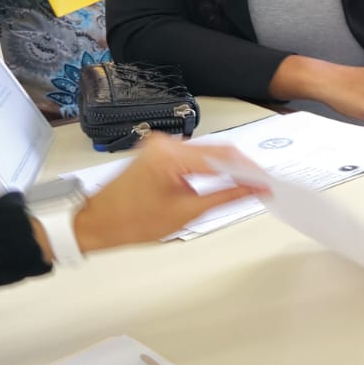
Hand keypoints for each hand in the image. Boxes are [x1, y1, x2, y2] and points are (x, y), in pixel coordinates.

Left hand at [72, 136, 268, 251]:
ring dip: (227, 167)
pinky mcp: (157, 151)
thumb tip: (254, 189)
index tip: (267, 183)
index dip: (250, 171)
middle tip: (262, 185)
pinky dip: (210, 167)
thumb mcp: (187, 212)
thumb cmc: (130, 221)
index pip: (223, 157)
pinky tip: (223, 178)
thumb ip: (226, 196)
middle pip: (217, 150)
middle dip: (241, 168)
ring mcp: (160, 145)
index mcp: (171, 155)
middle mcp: (165, 143)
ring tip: (246, 184)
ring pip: (207, 152)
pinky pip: (193, 155)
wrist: (96, 222)